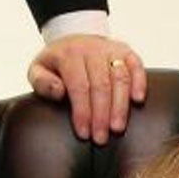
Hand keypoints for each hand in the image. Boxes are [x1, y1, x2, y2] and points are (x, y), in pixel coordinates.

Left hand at [28, 34, 144, 144]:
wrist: (72, 39)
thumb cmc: (55, 63)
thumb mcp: (38, 70)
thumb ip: (42, 82)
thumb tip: (59, 92)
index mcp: (69, 55)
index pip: (79, 86)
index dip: (83, 112)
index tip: (85, 134)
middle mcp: (92, 49)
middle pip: (101, 85)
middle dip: (101, 115)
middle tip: (101, 138)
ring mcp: (111, 49)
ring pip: (120, 77)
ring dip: (120, 105)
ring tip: (117, 128)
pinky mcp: (125, 51)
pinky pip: (136, 64)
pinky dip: (139, 81)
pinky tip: (138, 100)